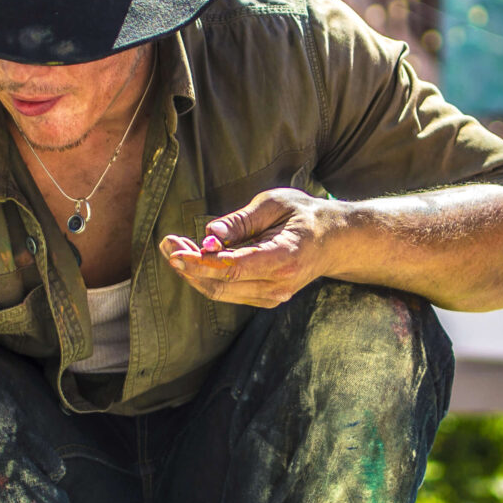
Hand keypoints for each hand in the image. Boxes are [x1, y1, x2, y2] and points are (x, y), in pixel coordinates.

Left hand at [159, 187, 353, 308]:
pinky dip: (207, 277)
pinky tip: (195, 258)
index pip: (232, 268)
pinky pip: (229, 292)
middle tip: (168, 244)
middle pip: (221, 285)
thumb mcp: (276, 204)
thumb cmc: (304, 215)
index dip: (199, 262)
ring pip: (221, 292)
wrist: (334, 241)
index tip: (174, 250)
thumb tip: (210, 234)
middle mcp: (278, 285)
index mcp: (284, 258)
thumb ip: (242, 220)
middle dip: (189, 267)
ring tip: (174, 248)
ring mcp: (273, 296)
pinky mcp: (266, 299)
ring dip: (194, 273)